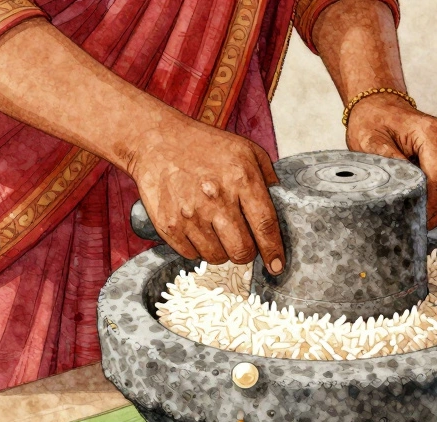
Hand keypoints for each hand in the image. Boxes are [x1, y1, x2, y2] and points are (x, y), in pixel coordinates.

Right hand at [125, 117, 284, 272]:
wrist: (154, 140)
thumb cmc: (204, 146)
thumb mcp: (244, 150)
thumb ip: (267, 176)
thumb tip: (282, 204)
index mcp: (241, 178)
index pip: (265, 225)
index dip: (273, 251)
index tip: (277, 266)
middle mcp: (216, 198)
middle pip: (242, 250)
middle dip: (246, 253)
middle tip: (242, 243)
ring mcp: (190, 213)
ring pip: (217, 257)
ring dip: (221, 251)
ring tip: (215, 231)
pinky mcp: (168, 224)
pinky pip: (192, 255)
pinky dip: (197, 249)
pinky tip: (196, 229)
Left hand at [346, 94, 436, 227]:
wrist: (384, 108)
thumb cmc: (374, 124)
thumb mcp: (370, 142)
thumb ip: (389, 164)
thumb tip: (406, 191)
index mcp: (435, 134)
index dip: (429, 209)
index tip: (412, 223)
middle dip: (435, 215)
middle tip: (413, 227)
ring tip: (417, 217)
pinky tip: (425, 206)